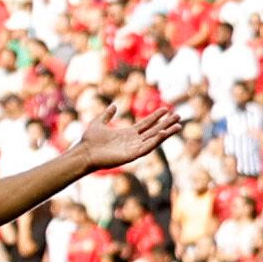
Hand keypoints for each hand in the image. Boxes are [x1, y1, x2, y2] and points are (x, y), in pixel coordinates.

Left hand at [68, 90, 193, 173]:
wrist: (83, 153)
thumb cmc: (89, 141)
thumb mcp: (98, 123)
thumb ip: (107, 115)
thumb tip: (113, 106)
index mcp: (127, 134)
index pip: (146, 124)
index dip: (156, 117)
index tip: (166, 109)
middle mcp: (133, 141)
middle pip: (154, 131)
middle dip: (166, 124)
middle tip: (178, 116)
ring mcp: (133, 149)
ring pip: (154, 139)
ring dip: (166, 133)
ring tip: (178, 125)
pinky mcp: (132, 155)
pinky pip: (147, 147)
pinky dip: (156, 141)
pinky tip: (164, 133)